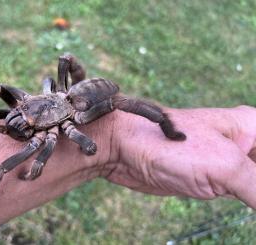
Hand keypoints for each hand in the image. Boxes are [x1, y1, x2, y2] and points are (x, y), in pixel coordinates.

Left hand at [102, 106, 255, 207]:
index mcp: (254, 128)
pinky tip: (250, 206)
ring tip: (250, 202)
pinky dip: (253, 203)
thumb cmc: (169, 145)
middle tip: (252, 197)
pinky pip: (245, 193)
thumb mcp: (225, 166)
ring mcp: (229, 162)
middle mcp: (245, 143)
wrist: (125, 149)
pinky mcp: (213, 178)